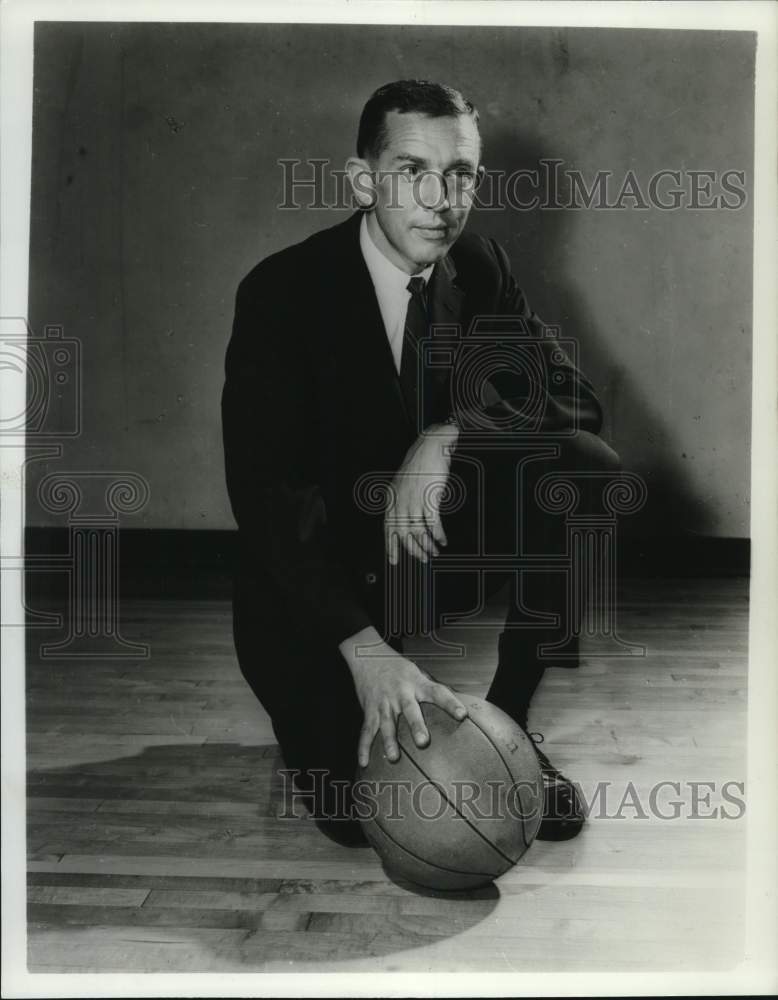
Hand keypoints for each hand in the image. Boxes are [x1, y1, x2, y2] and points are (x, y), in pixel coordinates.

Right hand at [340, 628, 467, 766]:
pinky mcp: (369, 710)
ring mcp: (384, 702)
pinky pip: (366, 731)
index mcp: (417, 683)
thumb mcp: (418, 673)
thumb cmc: (397, 668)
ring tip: (394, 757)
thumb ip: (433, 690)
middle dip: (416, 726)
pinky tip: (364, 762)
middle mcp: (401, 693)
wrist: (367, 656)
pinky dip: (363, 747)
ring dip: (389, 741)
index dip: (450, 703)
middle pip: (409, 710)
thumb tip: (459, 705)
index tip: (462, 714)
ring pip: (386, 723)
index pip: (437, 692)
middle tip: (422, 742)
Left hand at [384, 422, 458, 565]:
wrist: (431, 445)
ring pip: (418, 532)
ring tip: (434, 552)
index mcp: (392, 498)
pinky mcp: (429, 498)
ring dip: (427, 545)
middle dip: (413, 550)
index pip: (388, 528)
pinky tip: (442, 540)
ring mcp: (414, 501)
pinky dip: (438, 535)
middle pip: (404, 534)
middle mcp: (400, 501)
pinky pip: (433, 524)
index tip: (394, 560)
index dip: (391, 546)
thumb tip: (409, 519)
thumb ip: (403, 501)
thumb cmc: (421, 463)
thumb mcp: (405, 483)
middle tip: (422, 559)